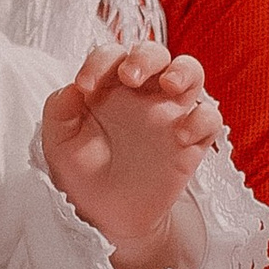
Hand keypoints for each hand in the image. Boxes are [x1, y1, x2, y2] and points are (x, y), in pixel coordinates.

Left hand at [41, 46, 224, 268]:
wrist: (106, 215)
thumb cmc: (81, 171)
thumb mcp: (59, 140)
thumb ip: (60, 108)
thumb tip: (74, 86)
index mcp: (110, 86)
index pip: (112, 55)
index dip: (100, 60)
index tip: (84, 86)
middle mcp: (142, 93)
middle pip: (155, 53)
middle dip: (145, 56)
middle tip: (129, 77)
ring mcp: (169, 114)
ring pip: (191, 72)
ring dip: (183, 71)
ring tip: (169, 85)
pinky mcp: (191, 141)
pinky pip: (210, 118)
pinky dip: (201, 119)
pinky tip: (180, 136)